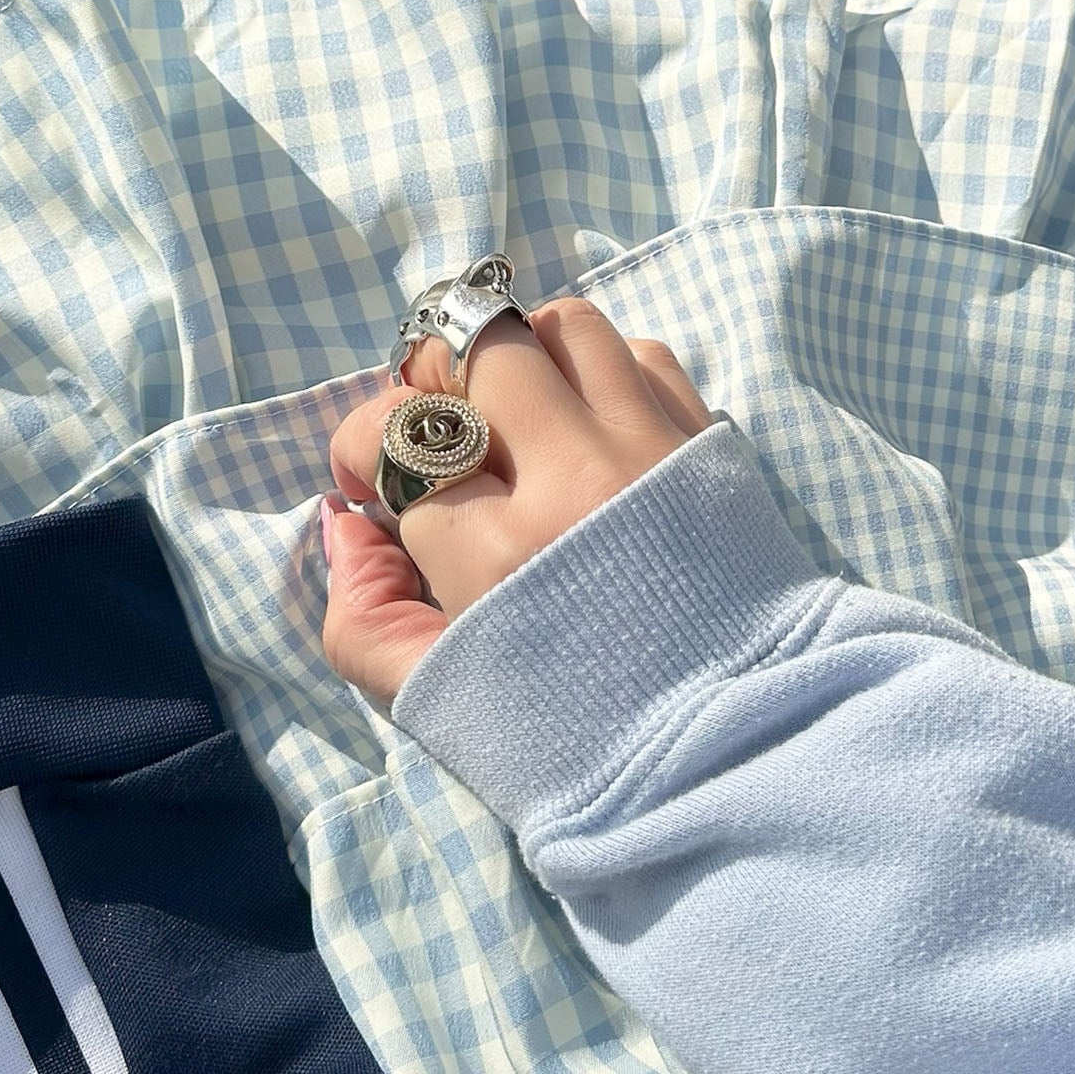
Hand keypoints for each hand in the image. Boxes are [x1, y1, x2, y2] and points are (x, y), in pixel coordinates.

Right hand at [321, 297, 713, 705]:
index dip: (360, 446)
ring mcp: (651, 449)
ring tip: (516, 409)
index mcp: (499, 555)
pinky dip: (603, 370)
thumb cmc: (575, 737)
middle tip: (438, 425)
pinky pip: (643, 352)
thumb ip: (363, 616)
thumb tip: (344, 522)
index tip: (367, 478)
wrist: (731, 747)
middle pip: (477, 349)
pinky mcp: (708, 441)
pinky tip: (591, 424)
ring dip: (522, 353)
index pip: (394, 439)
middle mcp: (576, 480)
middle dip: (433, 374)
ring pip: (563, 326)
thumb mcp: (438, 699)